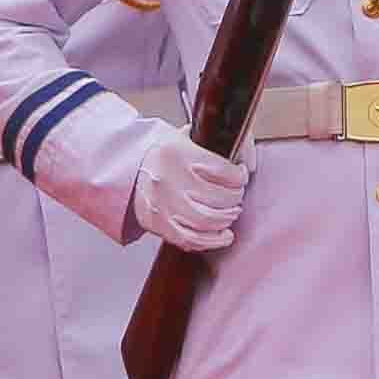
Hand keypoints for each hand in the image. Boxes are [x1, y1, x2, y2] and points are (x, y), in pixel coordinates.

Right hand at [128, 143, 246, 254]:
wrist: (129, 167)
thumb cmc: (168, 154)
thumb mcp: (191, 136)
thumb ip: (223, 143)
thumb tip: (249, 162)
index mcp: (180, 155)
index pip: (227, 173)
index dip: (241, 176)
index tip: (241, 175)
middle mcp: (169, 181)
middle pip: (220, 199)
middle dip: (235, 199)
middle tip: (235, 196)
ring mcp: (161, 205)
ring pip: (208, 221)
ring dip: (227, 219)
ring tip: (230, 213)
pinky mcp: (157, 224)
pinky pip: (190, 240)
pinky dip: (212, 241)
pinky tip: (222, 235)